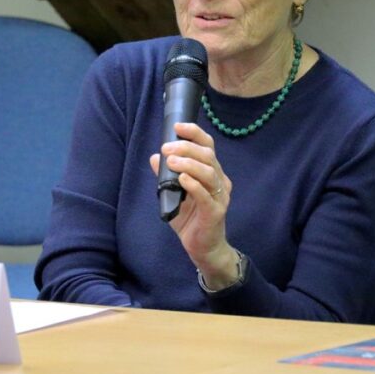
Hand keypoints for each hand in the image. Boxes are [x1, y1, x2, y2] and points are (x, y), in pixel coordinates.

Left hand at [149, 122, 238, 288]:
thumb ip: (165, 176)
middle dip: (186, 147)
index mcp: (211, 172)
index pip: (207, 145)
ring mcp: (220, 196)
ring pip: (208, 171)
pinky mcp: (216, 211)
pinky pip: (206, 194)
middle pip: (207, 154)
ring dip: (189, 163)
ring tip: (172, 161)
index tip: (177, 126)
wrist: (203, 247)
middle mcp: (219, 180)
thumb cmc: (190, 218)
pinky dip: (194, 184)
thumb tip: (154, 157)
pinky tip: (182, 179)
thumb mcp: (173, 193)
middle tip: (166, 147)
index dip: (194, 133)